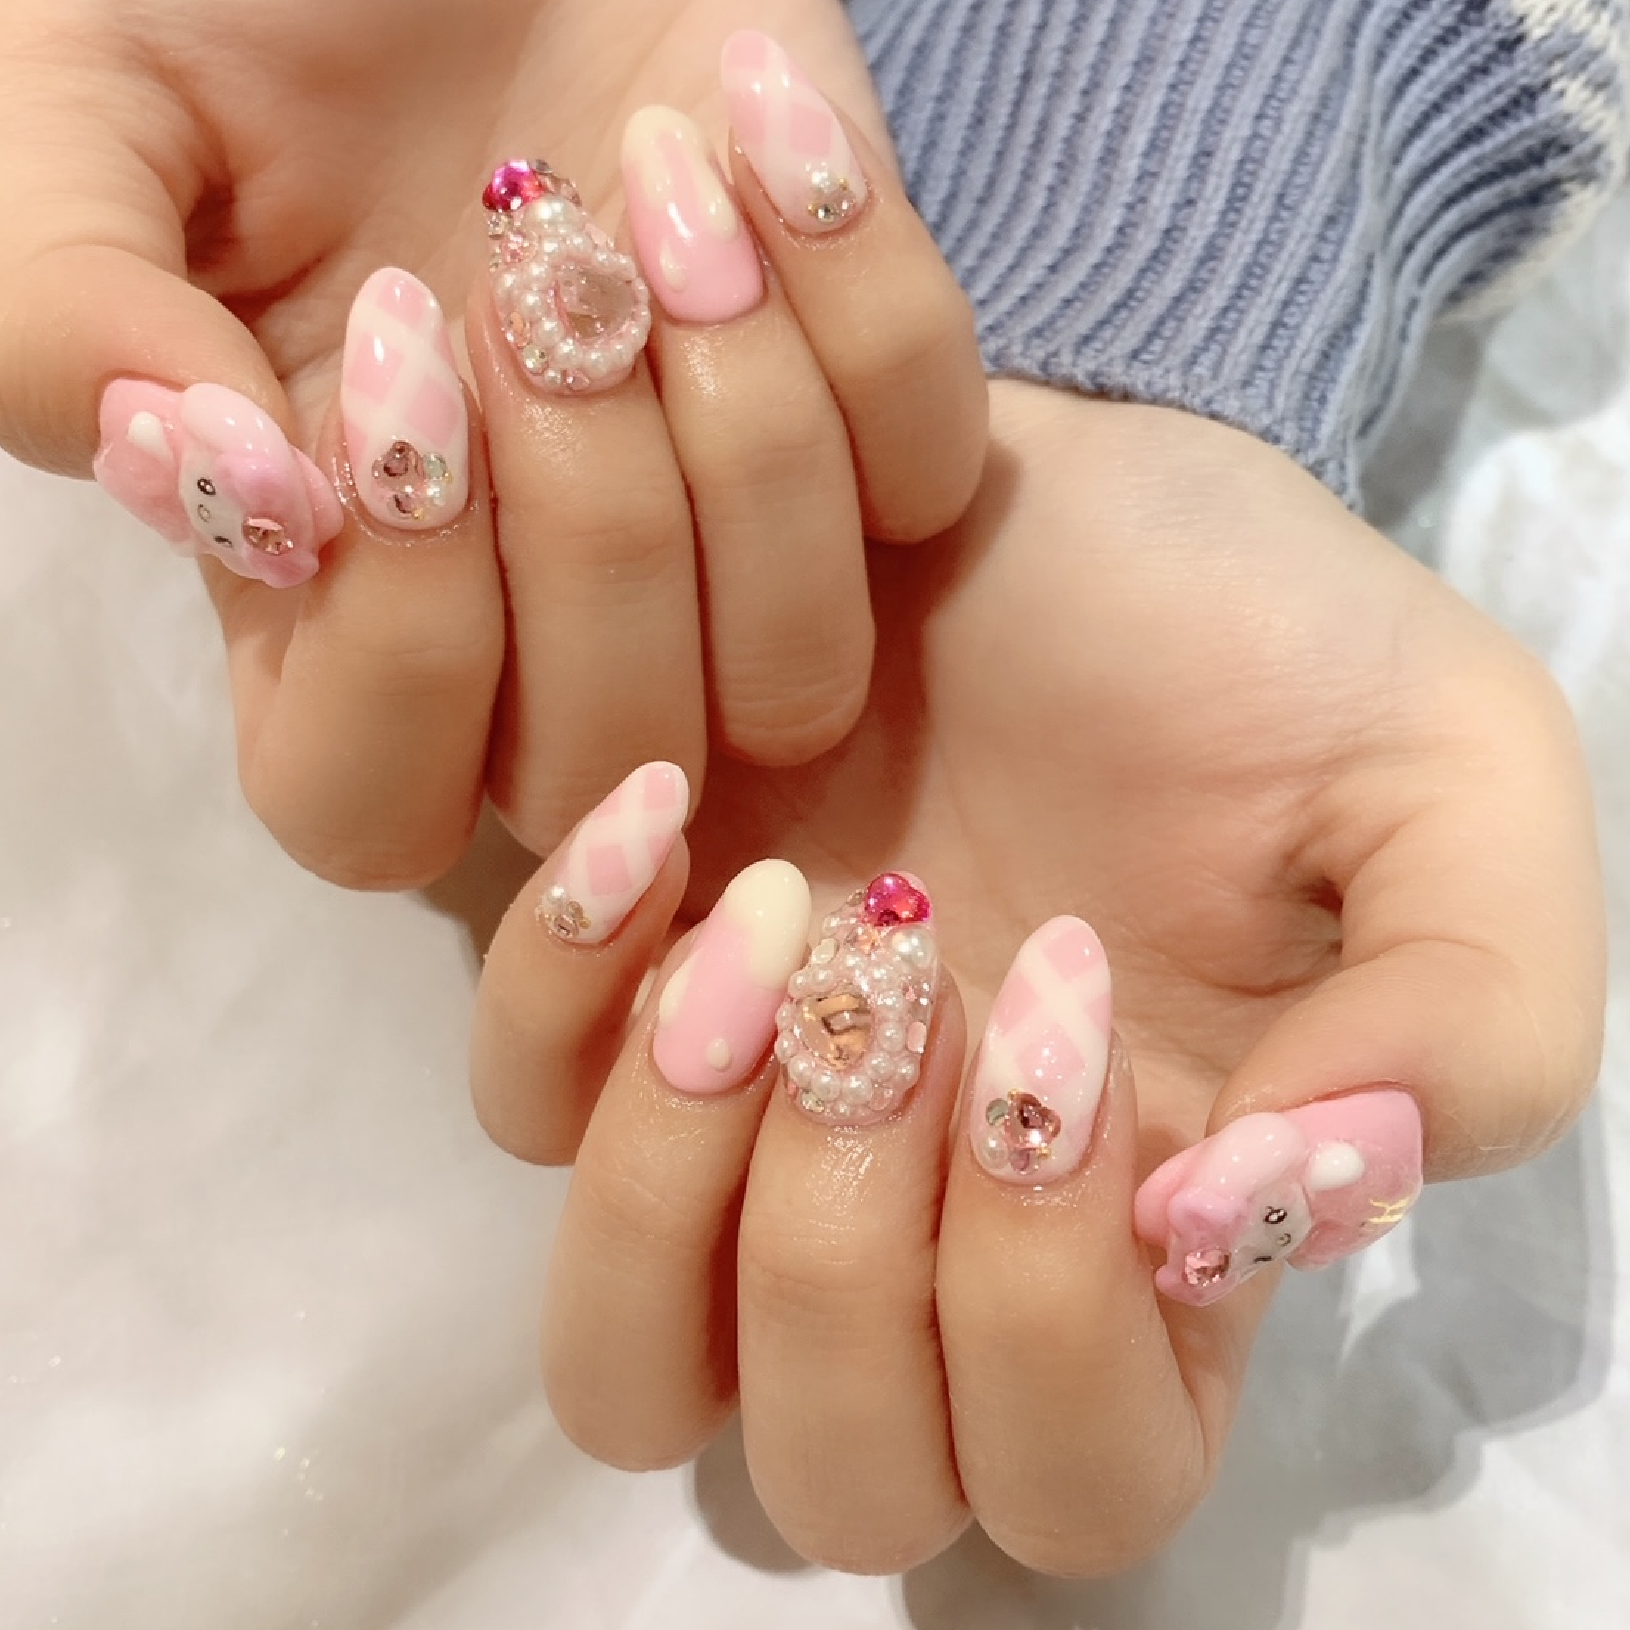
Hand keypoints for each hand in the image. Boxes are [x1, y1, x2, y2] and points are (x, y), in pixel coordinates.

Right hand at [0, 0, 982, 883]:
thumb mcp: (70, 123)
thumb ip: (61, 324)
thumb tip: (216, 486)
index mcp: (328, 601)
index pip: (372, 804)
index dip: (405, 643)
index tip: (394, 356)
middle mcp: (538, 620)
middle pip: (617, 756)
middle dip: (593, 518)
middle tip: (525, 265)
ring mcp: (720, 543)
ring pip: (802, 671)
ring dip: (741, 421)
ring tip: (651, 185)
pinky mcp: (867, 422)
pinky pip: (931, 478)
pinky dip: (861, 293)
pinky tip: (744, 128)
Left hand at [470, 381, 1605, 1572]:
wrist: (1067, 494)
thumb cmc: (1262, 639)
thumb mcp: (1453, 790)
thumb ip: (1463, 1026)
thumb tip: (1276, 1211)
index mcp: (1154, 1254)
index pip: (1077, 1480)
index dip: (1053, 1317)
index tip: (1076, 1025)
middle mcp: (937, 1247)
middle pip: (833, 1471)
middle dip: (852, 1252)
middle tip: (916, 970)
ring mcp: (756, 1147)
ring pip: (626, 1368)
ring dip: (679, 1171)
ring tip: (776, 924)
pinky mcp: (622, 1012)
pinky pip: (517, 1118)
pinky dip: (560, 991)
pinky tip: (669, 814)